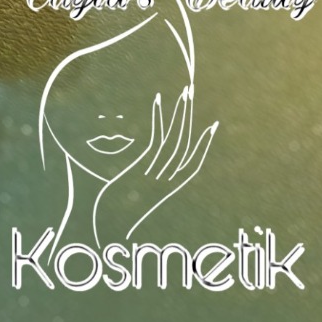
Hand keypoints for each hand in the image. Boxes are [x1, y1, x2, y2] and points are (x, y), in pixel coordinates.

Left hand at [93, 87, 218, 245]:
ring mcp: (157, 174)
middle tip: (192, 91)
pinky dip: (159, 119)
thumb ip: (143, 183)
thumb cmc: (118, 213)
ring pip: (175, 139)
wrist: (108, 229)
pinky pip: (156, 139)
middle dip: (189, 117)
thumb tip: (140, 169)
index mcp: (170, 187)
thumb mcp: (135, 195)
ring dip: (179, 113)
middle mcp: (169, 180)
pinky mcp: (143, 169)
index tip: (212, 124)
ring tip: (182, 91)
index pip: (194, 161)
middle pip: (186, 144)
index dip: (204, 143)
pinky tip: (158, 101)